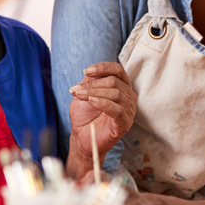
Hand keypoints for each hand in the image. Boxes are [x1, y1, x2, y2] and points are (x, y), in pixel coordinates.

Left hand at [66, 62, 136, 177]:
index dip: (103, 68)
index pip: (118, 70)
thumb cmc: (85, 115)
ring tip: (80, 96)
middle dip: (93, 84)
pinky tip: (92, 101)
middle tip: (76, 90)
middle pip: (114, 82)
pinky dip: (103, 103)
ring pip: (116, 94)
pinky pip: (117, 110)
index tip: (86, 71)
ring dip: (95, 93)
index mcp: (121, 86)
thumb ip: (89, 81)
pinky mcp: (124, 123)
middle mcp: (128, 96)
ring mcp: (128, 110)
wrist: (82, 137)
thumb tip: (89, 73)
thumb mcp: (85, 93)